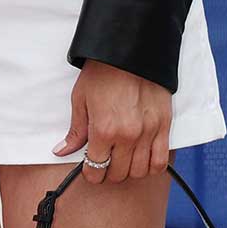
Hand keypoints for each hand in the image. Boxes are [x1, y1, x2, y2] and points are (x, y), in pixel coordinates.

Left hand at [53, 59, 171, 184]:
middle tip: (106, 162)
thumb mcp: (81, 100)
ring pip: (140, 172)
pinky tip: (143, 158)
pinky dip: (152, 166)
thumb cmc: (102, 74)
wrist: (130, 53)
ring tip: (123, 159)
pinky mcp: (164, 126)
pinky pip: (161, 161)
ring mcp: (148, 133)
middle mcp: (127, 136)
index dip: (91, 173)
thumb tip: (62, 151)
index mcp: (104, 130)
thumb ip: (75, 131)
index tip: (90, 169)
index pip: (96, 169)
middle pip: (118, 174)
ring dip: (130, 170)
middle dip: (108, 172)